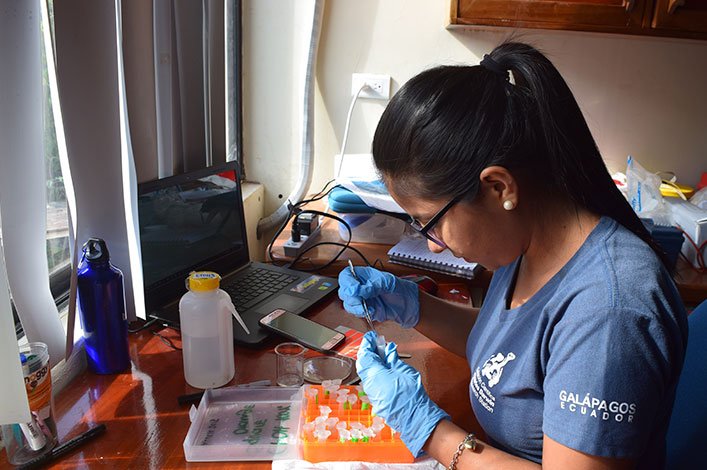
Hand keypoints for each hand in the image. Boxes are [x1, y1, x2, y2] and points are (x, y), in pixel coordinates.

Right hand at [337, 266, 419, 327]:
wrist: (408, 305)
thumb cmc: (399, 289)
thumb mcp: (387, 283)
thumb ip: (372, 286)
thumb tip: (358, 289)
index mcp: (363, 276)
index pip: (346, 276)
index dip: (347, 283)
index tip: (354, 289)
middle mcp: (360, 287)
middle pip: (344, 291)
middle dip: (351, 297)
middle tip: (361, 299)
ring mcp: (361, 299)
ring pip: (348, 304)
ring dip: (356, 307)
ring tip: (369, 306)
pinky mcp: (365, 310)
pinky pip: (356, 313)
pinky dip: (363, 313)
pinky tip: (373, 310)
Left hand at [356, 331, 448, 456]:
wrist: (415, 416)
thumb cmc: (411, 394)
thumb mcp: (403, 370)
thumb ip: (392, 358)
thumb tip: (388, 349)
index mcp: (374, 374)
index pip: (365, 354)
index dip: (367, 343)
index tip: (371, 336)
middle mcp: (369, 383)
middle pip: (363, 363)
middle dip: (368, 351)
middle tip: (376, 343)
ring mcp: (371, 392)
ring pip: (366, 372)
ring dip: (372, 361)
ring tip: (382, 353)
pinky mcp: (376, 398)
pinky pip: (371, 381)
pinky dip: (375, 371)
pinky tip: (384, 367)